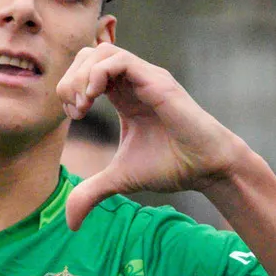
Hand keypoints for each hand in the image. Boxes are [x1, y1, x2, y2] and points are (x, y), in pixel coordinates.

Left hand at [57, 42, 246, 229]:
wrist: (205, 168)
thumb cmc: (170, 166)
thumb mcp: (119, 179)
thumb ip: (91, 193)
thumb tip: (70, 224)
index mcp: (123, 95)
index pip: (86, 70)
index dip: (70, 88)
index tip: (75, 116)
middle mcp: (133, 81)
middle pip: (88, 54)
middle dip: (71, 79)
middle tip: (76, 111)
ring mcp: (145, 77)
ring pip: (101, 51)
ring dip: (82, 76)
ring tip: (83, 105)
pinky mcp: (157, 81)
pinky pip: (120, 59)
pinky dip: (98, 74)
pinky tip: (94, 99)